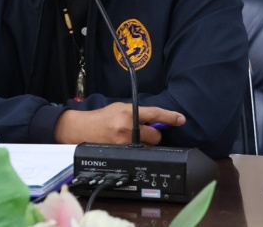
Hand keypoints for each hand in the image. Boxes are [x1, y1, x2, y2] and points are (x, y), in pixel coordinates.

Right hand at [54, 102, 184, 144]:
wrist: (81, 129)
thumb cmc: (100, 118)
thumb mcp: (119, 108)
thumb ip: (137, 113)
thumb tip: (154, 119)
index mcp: (128, 112)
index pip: (155, 114)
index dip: (170, 117)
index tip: (181, 119)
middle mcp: (128, 128)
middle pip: (155, 136)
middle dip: (153, 135)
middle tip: (143, 133)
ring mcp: (125, 142)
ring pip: (148, 147)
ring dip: (144, 144)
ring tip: (130, 139)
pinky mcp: (121, 153)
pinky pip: (138, 154)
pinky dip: (135, 150)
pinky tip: (124, 145)